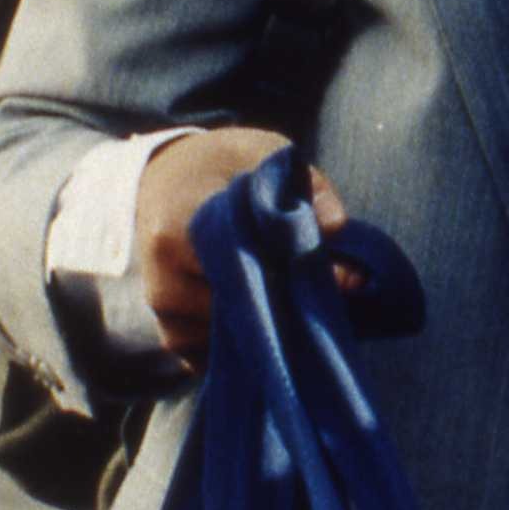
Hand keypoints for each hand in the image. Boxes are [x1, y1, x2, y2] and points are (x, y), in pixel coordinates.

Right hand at [133, 126, 350, 366]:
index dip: (297, 269)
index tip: (344, 276)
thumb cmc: (222, 165)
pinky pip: (226, 355)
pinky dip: (257, 341)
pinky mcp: (175, 336)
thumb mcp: (266, 154)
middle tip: (335, 293)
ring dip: (279, 325)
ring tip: (308, 298)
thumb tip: (337, 228)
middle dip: (295, 303)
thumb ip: (307, 187)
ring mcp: (167, 315)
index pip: (246, 263)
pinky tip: (279, 315)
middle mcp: (165, 280)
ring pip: (239, 338)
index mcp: (181, 226)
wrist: (164, 182)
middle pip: (246, 309)